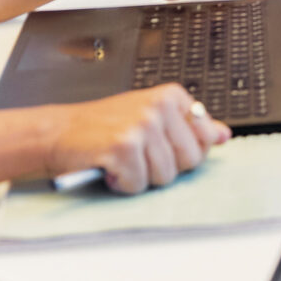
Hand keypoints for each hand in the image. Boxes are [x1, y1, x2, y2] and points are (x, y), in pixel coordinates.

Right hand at [43, 86, 228, 191]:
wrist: (57, 132)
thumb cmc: (103, 127)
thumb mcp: (151, 117)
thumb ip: (189, 125)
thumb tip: (223, 135)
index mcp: (171, 96)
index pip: (204, 139)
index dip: (181, 152)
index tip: (159, 146)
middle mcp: (159, 106)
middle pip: (189, 161)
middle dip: (163, 168)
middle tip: (137, 155)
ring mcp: (142, 125)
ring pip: (165, 176)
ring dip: (140, 177)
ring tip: (121, 159)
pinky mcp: (123, 146)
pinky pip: (139, 185)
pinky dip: (122, 184)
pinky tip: (109, 167)